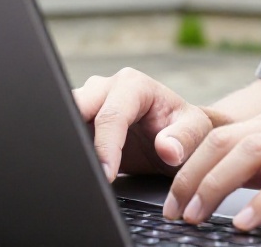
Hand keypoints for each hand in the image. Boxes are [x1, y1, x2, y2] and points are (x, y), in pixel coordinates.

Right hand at [72, 67, 215, 180]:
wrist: (174, 135)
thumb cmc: (184, 129)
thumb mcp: (197, 132)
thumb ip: (185, 138)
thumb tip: (167, 148)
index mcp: (132, 85)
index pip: (111, 116)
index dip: (106, 147)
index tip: (106, 175)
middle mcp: (105, 88)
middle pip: (76, 108)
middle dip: (73, 136)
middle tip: (79, 169)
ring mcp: (89, 102)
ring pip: (63, 117)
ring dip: (67, 142)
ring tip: (73, 168)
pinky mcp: (78, 120)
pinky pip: (64, 131)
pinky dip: (66, 148)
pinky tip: (72, 166)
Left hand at [164, 101, 260, 230]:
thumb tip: (233, 184)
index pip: (224, 132)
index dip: (189, 162)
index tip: (171, 194)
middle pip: (227, 141)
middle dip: (191, 176)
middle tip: (173, 211)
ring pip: (250, 154)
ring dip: (215, 186)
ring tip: (197, 216)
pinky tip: (243, 224)